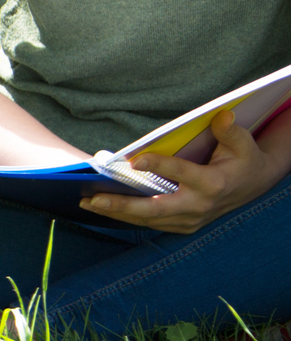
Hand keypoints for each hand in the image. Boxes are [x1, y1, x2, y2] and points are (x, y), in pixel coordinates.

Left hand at [82, 108, 289, 233]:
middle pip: (155, 209)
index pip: (181, 174)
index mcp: (213, 183)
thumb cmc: (243, 160)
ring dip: (116, 213)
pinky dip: (124, 217)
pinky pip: (149, 223)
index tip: (135, 160)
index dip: (159, 166)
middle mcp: (198, 206)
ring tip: (86, 202)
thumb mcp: (243, 144)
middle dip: (122, 205)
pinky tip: (101, 208)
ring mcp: (189, 220)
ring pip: (147, 220)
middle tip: (93, 198)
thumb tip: (222, 114)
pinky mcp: (181, 226)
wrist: (252, 186)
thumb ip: (230, 131)